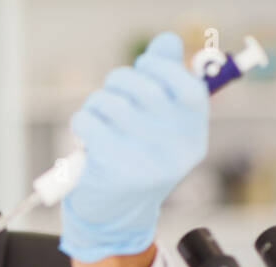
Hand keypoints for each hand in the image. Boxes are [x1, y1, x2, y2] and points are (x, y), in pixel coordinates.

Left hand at [60, 32, 207, 262]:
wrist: (117, 217)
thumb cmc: (140, 160)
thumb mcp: (163, 127)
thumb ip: (168, 81)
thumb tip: (167, 41)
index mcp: (193, 135)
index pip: (187, 84)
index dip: (161, 66)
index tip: (144, 65)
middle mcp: (173, 149)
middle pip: (143, 87)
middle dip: (120, 80)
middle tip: (112, 91)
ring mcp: (142, 160)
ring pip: (110, 102)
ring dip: (97, 102)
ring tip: (98, 116)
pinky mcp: (109, 168)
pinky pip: (88, 121)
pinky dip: (82, 121)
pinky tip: (87, 134)